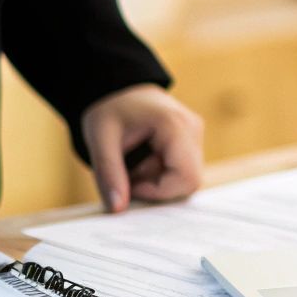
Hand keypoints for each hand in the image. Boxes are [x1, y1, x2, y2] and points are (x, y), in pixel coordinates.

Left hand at [80, 84, 203, 211]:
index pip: (186, 178)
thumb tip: (117, 209)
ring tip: (135, 163)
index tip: (130, 184)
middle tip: (131, 173)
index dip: (158, 191)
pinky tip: (144, 159)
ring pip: (186, 177)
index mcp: (175, 125)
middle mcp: (194, 130)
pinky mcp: (192, 140)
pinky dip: (162, 173)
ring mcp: (196, 134)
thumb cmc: (110, 109)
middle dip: (157, 186)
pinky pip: (183, 169)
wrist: (118, 87)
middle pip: (188, 180)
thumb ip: (109, 175)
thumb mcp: (100, 141)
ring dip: (158, 180)